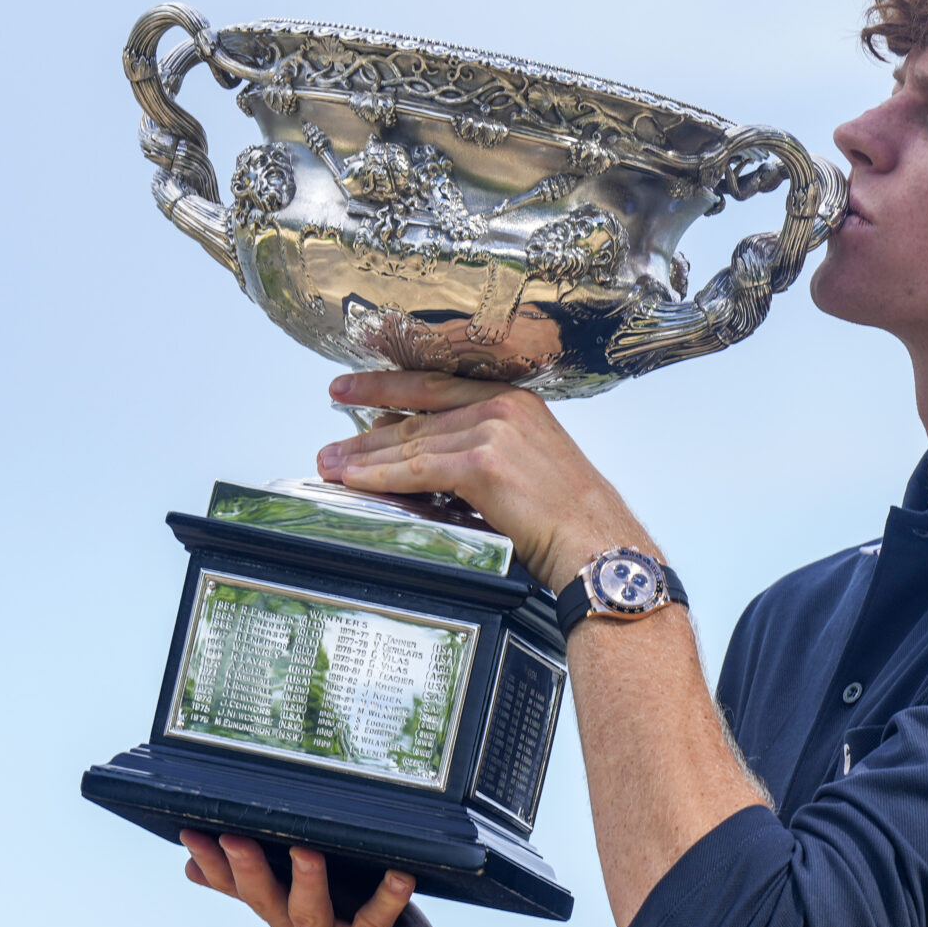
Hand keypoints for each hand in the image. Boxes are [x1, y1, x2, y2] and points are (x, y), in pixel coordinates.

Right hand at [179, 831, 491, 926]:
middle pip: (267, 903)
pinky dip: (386, 901)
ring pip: (311, 920)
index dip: (216, 867)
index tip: (191, 834)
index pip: (242, 891)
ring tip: (305, 852)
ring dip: (306, 884)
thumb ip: (287, 879)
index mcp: (288, 921)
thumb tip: (222, 860)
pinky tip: (400, 876)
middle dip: (248, 871)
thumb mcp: (332, 898)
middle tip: (233, 838)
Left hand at [315, 371, 648, 592]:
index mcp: (516, 400)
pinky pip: (417, 470)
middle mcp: (504, 407)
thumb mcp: (528, 463)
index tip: (349, 389)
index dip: (386, 386)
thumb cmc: (571, 516)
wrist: (598, 541)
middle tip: (329, 443)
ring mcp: (493, 432)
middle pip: (417, 415)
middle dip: (364, 430)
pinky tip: (356, 479)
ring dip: (364, 456)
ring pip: (412, 443)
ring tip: (331, 465)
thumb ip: (482, 447)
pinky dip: (381, 476)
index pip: (436, 384)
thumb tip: (426, 449)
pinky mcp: (483, 464)